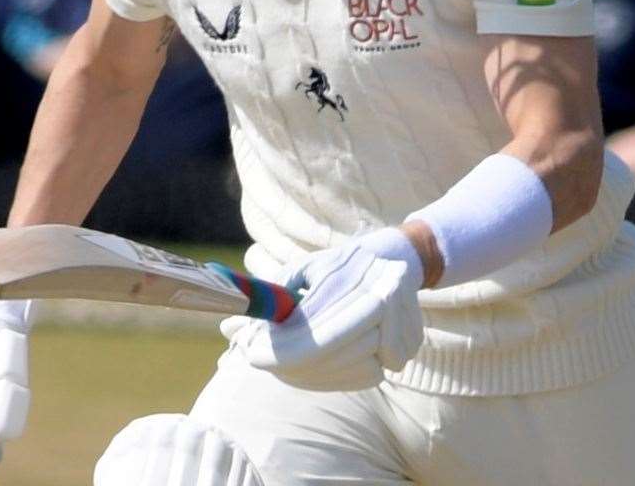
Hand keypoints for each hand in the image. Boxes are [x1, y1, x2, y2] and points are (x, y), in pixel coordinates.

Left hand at [221, 228, 424, 390]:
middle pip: (330, 353)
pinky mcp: (407, 343)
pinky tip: (327, 363)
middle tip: (263, 363)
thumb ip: (269, 298)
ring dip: (315, 374)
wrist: (396, 258)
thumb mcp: (304, 268)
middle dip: (291, 366)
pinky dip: (342, 376)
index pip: (313, 330)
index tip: (252, 356)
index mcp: (350, 277)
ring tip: (290, 365)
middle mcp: (378, 298)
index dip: (281, 351)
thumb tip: (227, 327)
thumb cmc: (339, 264)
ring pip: (350, 369)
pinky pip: (369, 375)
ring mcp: (398, 323)